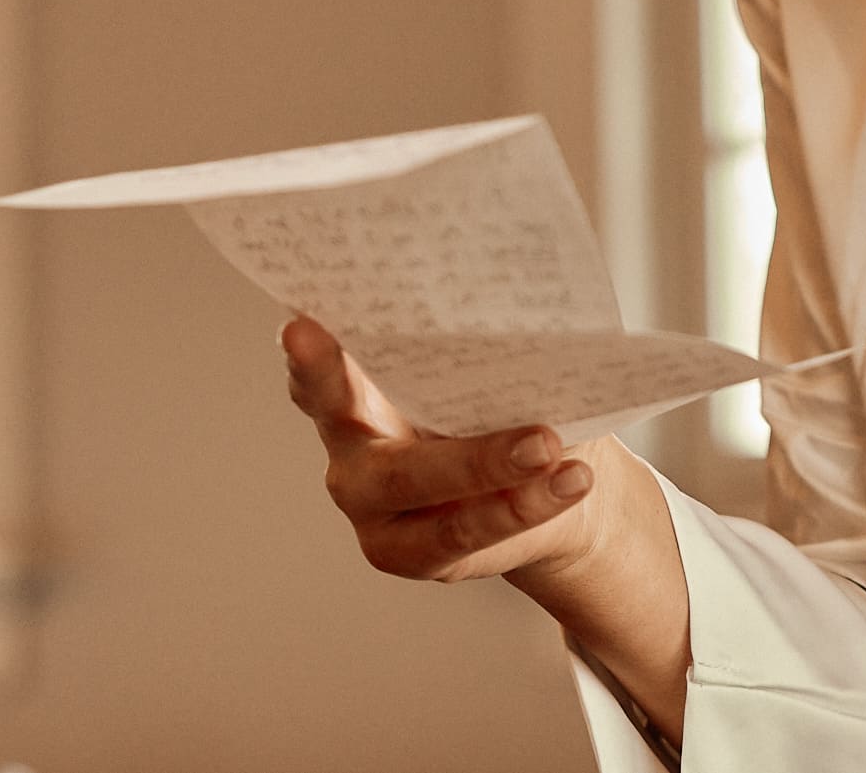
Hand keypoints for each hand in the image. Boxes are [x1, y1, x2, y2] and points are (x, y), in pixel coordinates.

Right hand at [283, 315, 602, 584]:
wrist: (558, 478)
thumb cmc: (518, 401)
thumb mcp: (503, 365)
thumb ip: (487, 345)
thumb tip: (518, 313)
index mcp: (363, 378)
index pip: (321, 358)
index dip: (306, 351)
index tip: (299, 326)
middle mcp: (350, 439)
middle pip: (341, 412)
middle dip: (361, 392)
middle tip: (393, 369)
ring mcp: (370, 502)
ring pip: (409, 478)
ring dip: (482, 461)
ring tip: (546, 446)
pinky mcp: (408, 551)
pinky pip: (460, 531)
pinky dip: (519, 505)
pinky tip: (566, 482)